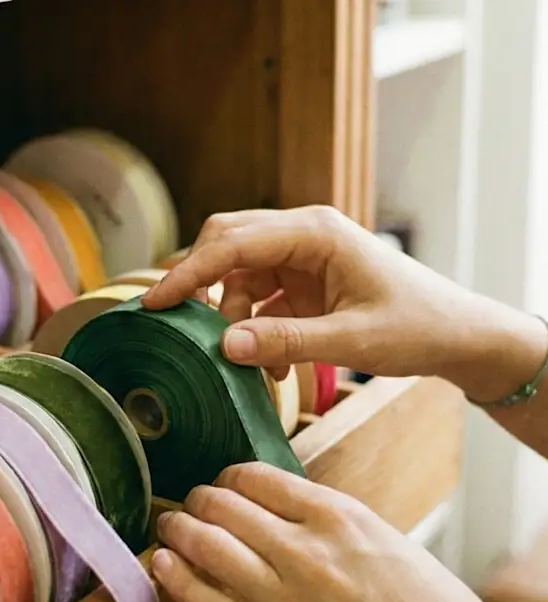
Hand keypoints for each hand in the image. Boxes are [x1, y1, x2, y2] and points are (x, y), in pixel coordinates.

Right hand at [143, 206, 544, 403]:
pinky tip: (267, 362)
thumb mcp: (350, 340)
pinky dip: (252, 328)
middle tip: (175, 325)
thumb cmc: (415, 327)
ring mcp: (303, 257)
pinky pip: (259, 298)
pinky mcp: (304, 282)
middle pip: (227, 243)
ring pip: (239, 274)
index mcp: (316, 232)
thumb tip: (223, 345)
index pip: (233, 242)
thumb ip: (285, 342)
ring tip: (245, 360)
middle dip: (200, 284)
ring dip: (231, 316)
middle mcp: (304, 235)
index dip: (189, 272)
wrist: (453, 335)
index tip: (154, 303)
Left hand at [151, 462, 547, 601]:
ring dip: (178, 531)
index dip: (228, 479)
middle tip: (189, 506)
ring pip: (207, 548)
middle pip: (223, 506)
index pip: (257, 478)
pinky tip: (162, 565)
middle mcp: (307, 551)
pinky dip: (176, 579)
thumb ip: (332, 527)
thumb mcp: (388, 544)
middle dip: (198, 501)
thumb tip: (284, 517)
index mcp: (340, 516)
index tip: (222, 487)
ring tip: (168, 528)